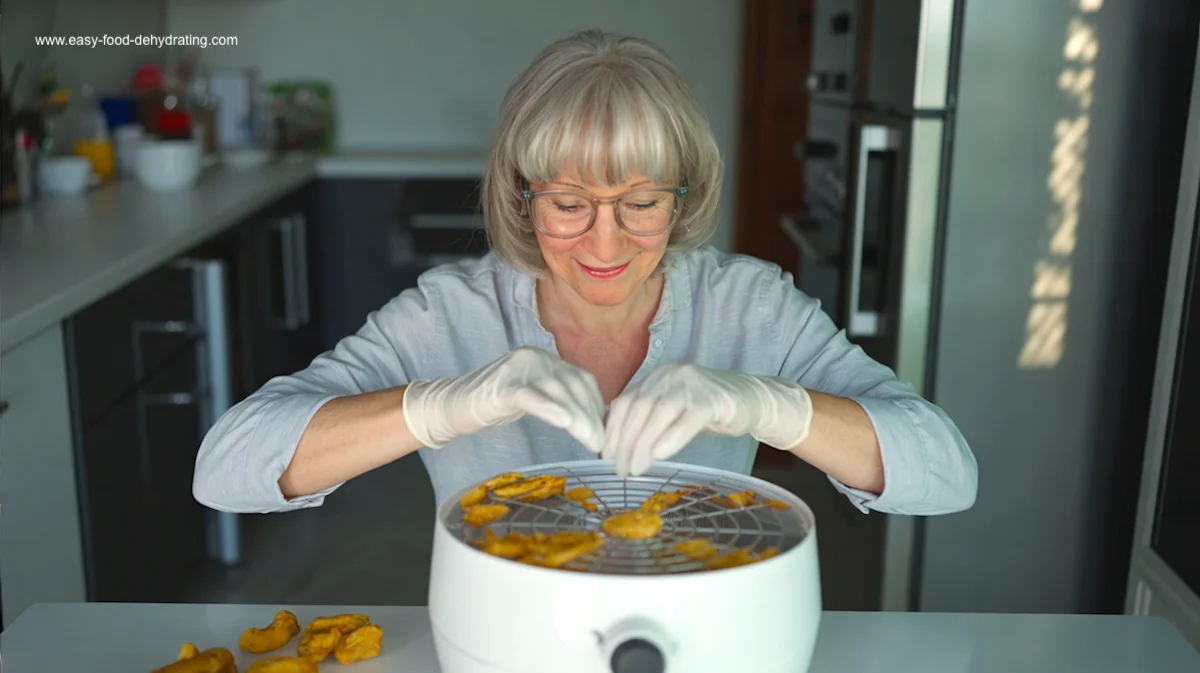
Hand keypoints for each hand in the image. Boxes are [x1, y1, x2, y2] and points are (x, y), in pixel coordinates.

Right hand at [402, 346, 605, 451]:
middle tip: (602, 442)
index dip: (597, 405)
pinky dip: (552, 410)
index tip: (605, 429)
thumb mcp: (533, 397)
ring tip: (591, 441)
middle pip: (574, 385)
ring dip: (579, 418)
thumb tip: (593, 421)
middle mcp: (535, 357)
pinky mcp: (502, 386)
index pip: (582, 379)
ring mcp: (518, 369)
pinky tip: (567, 425)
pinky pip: (533, 398)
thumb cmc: (494, 406)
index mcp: (545, 359)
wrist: (452, 405)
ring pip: (558, 392)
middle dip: (592, 415)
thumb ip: (559, 399)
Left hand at [601, 363, 812, 475]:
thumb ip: (649, 420)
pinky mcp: (711, 400)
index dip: (612, 431)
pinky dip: (670, 438)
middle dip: (625, 443)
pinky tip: (660, 456)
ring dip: (643, 445)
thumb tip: (618, 448)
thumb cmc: (709, 410)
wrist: (753, 400)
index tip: (606, 457)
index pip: (624, 402)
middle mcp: (669, 375)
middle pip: (638, 409)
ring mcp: (691, 385)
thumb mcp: (673, 411)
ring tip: (636, 470)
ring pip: (658, 414)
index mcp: (656, 377)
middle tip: (620, 471)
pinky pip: (687, 420)